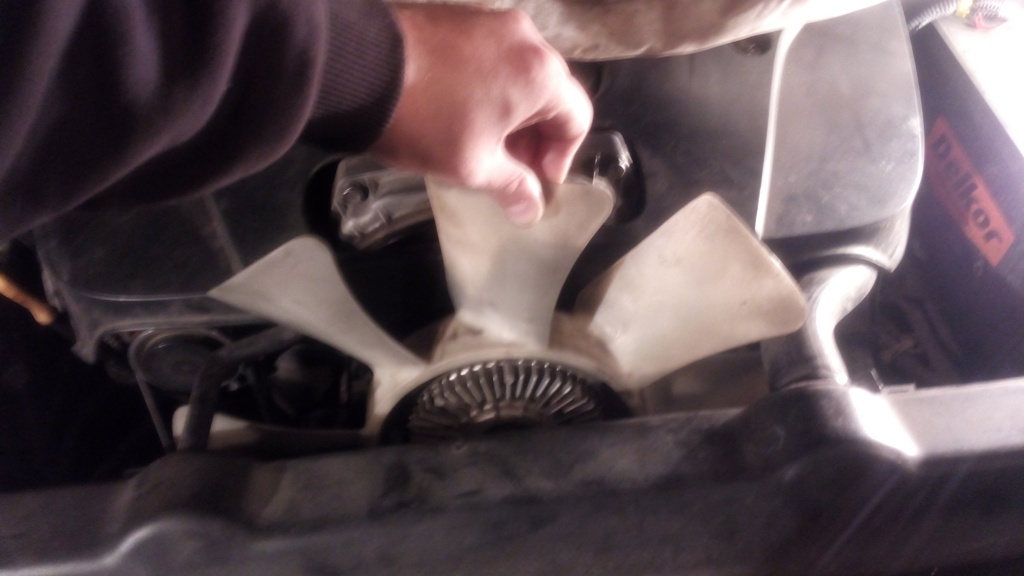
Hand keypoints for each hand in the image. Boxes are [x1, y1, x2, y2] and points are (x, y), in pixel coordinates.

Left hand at [370, 5, 592, 224]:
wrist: (357, 66)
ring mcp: (490, 22)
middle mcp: (524, 39)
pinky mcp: (459, 17)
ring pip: (520, 74)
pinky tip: (461, 113)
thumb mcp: (473, 164)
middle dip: (536, 135)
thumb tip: (531, 210)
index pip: (578, 118)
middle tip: (510, 167)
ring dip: (512, 112)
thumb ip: (511, 186)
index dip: (562, 156)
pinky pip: (491, 57)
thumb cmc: (425, 120)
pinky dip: (489, 87)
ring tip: (482, 142)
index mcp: (540, 73)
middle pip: (552, 93)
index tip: (534, 178)